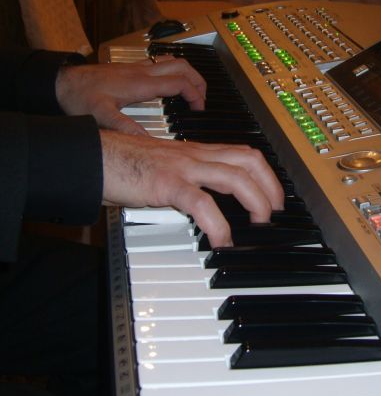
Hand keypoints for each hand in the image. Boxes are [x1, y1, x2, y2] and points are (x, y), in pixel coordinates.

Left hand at [56, 56, 205, 134]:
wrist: (62, 82)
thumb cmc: (79, 97)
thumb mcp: (102, 116)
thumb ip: (125, 129)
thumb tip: (148, 143)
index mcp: (140, 84)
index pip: (179, 82)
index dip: (195, 95)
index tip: (199, 110)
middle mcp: (141, 72)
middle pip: (182, 67)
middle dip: (198, 82)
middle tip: (203, 100)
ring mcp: (137, 69)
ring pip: (173, 62)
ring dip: (188, 75)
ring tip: (194, 93)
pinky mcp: (131, 70)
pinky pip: (161, 66)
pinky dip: (174, 74)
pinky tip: (171, 88)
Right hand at [100, 130, 284, 246]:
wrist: (91, 158)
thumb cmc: (124, 165)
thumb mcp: (166, 169)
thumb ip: (188, 181)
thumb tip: (205, 203)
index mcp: (196, 152)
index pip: (243, 153)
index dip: (266, 173)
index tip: (274, 196)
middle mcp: (195, 155)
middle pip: (249, 160)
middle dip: (271, 186)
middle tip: (275, 212)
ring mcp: (182, 167)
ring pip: (235, 177)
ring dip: (256, 202)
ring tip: (259, 225)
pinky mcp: (167, 183)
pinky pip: (202, 203)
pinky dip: (218, 225)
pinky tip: (222, 242)